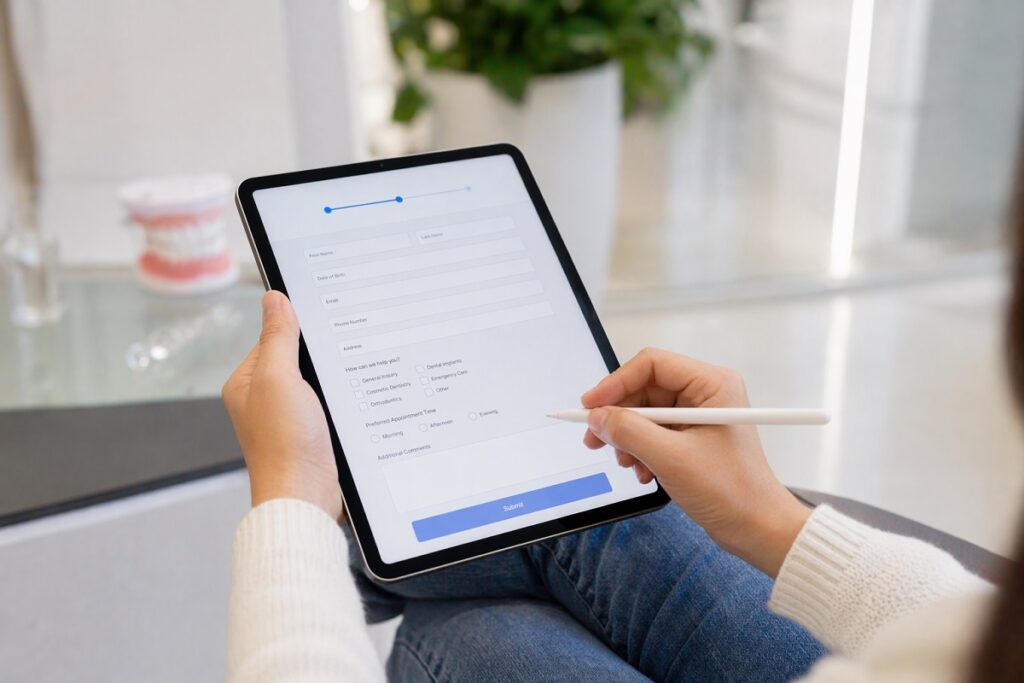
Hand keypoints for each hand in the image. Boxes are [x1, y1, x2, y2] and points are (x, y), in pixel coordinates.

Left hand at [222, 291, 342, 520]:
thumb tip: (274, 299)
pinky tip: (353, 400)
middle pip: (296, 359)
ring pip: (315, 383)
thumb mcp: (279, 378)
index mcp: (246, 383)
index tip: (324, 320)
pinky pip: (327, 405)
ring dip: (332, 380)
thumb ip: (278, 337)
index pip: (273, 338)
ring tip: (347, 377)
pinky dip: (339, 401)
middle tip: (341, 349)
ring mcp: (287, 419)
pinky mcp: (310, 435)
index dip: (297, 328)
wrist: (305, 497)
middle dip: (318, 356)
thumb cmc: (284, 444)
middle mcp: (263, 400)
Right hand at [581, 348, 809, 576]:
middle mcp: (706, 393)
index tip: (590, 406)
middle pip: (644, 389)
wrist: (756, 528)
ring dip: (628, 438)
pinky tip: (642, 471)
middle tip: (595, 439)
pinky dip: (640, 450)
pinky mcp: (692, 436)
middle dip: (618, 416)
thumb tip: (597, 416)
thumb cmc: (731, 492)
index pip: (651, 365)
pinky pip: (653, 432)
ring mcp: (698, 415)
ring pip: (645, 413)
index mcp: (711, 384)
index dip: (616, 383)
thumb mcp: (671, 459)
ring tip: (627, 463)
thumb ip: (629, 432)